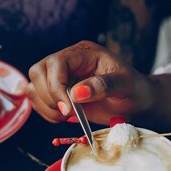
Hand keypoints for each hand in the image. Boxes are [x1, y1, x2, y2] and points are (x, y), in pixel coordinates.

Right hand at [26, 41, 170, 130]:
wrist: (136, 102)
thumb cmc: (134, 89)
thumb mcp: (126, 85)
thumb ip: (104, 85)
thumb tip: (77, 93)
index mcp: (83, 53)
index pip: (55, 63)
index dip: (56, 87)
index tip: (69, 108)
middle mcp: (68, 61)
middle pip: (38, 72)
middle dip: (49, 97)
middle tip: (69, 113)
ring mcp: (60, 76)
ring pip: (34, 86)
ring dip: (46, 106)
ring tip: (69, 116)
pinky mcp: (56, 91)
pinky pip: (37, 99)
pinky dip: (46, 112)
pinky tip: (65, 117)